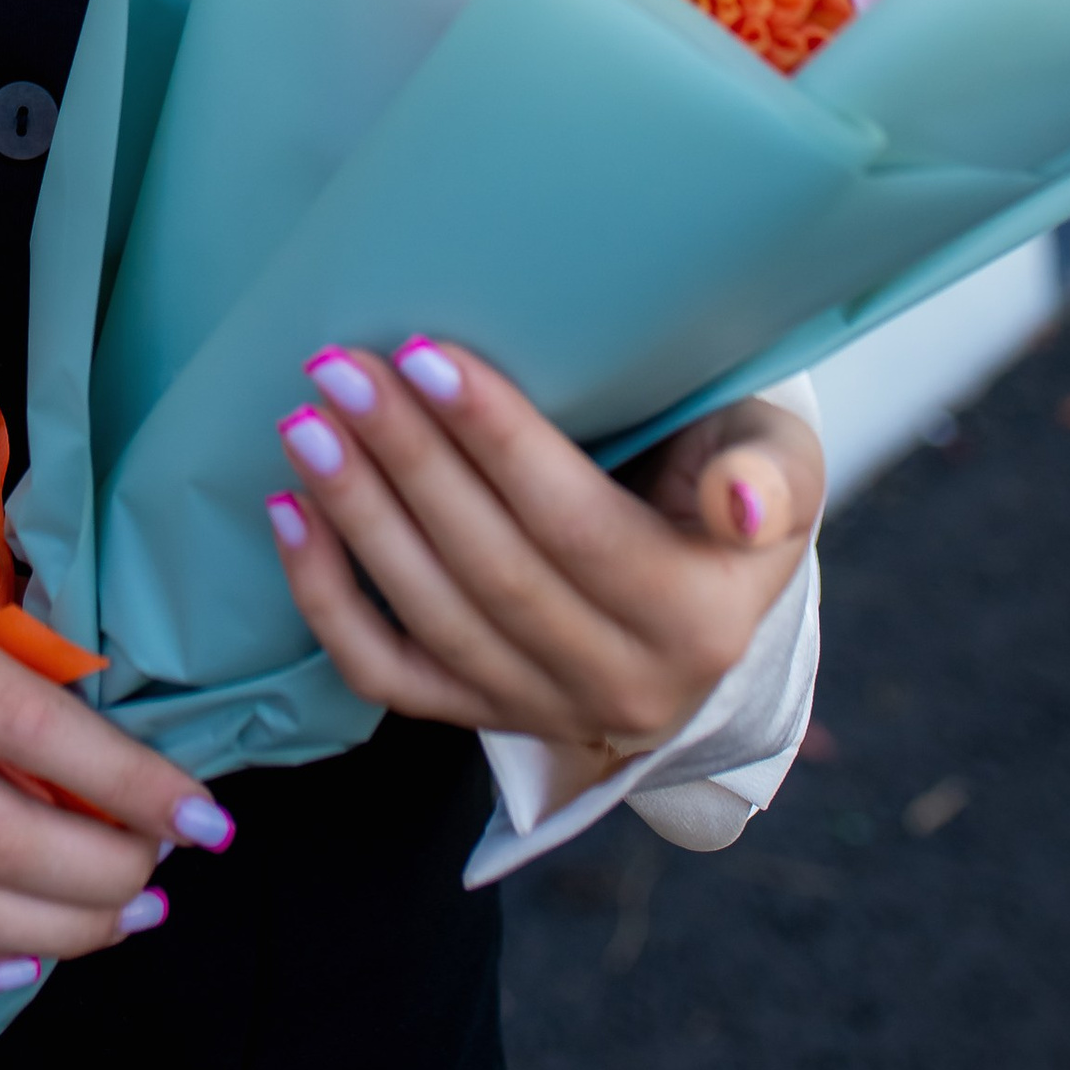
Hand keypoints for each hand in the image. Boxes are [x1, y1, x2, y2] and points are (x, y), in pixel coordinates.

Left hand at [265, 342, 823, 769]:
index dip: (498, 443)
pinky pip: (389, 675)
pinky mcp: (485, 716)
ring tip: (306, 422)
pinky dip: (327, 601)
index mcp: (702, 620)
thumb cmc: (732, 472)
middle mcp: (627, 685)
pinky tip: (289, 513)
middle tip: (340, 368)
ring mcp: (547, 711)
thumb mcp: (780, 458)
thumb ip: (769, 475)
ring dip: (358, 518)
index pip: (578, 527)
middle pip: (493, 572)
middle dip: (408, 464)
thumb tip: (742, 503)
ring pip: (434, 622)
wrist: (707, 571)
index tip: (424, 353)